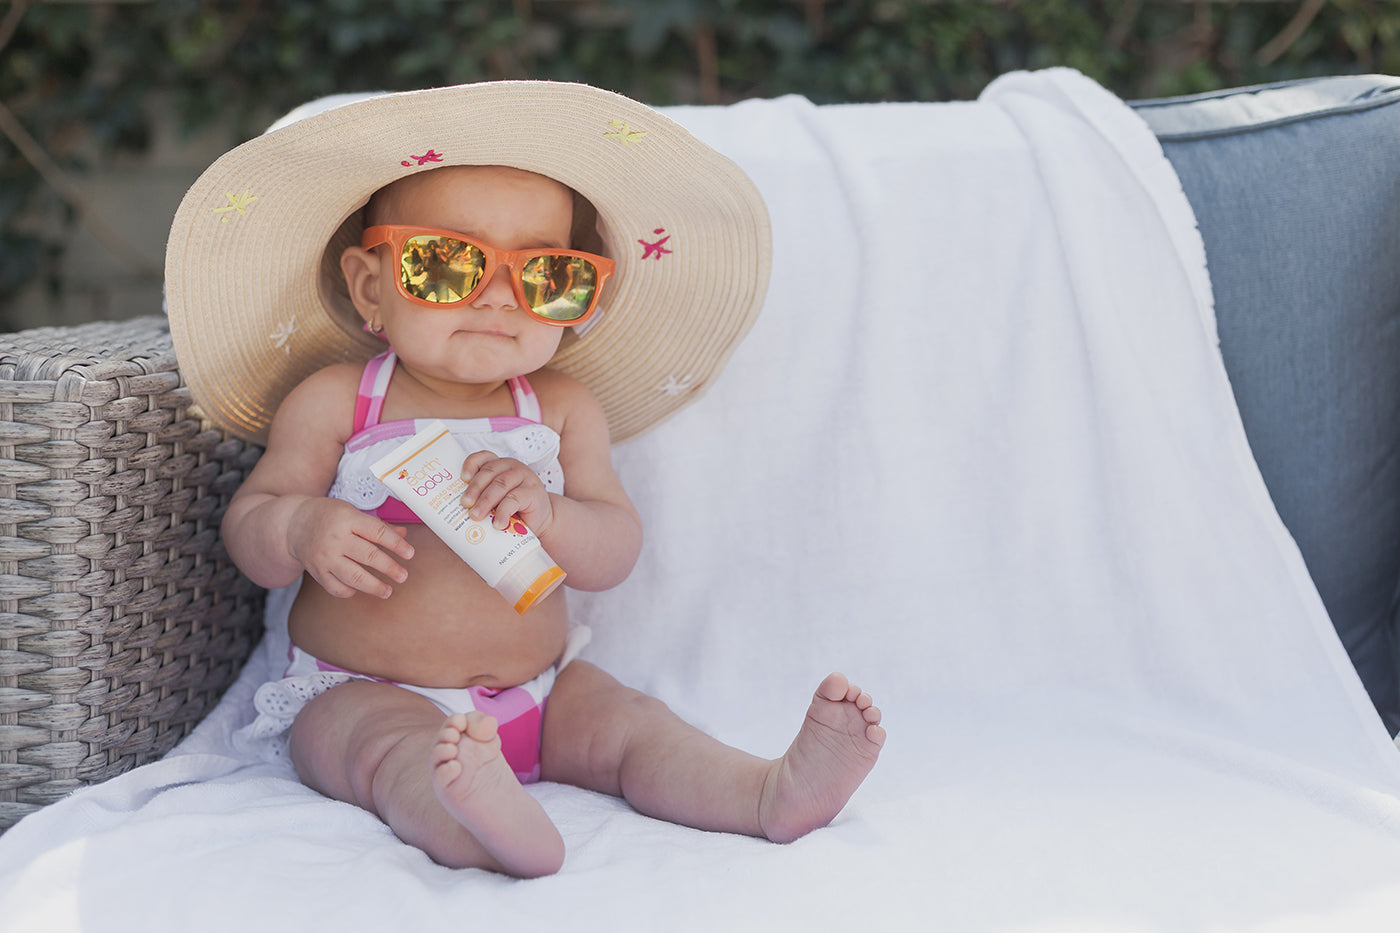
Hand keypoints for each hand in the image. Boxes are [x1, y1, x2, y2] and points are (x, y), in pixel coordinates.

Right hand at [286, 497, 414, 598]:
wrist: (294, 524)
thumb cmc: (330, 516)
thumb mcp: (352, 511)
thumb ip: (378, 526)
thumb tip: (404, 534)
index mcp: (348, 519)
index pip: (378, 533)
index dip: (397, 544)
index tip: (410, 554)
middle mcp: (336, 539)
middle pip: (368, 556)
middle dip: (390, 568)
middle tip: (403, 576)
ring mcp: (325, 557)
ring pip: (353, 577)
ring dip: (374, 587)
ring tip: (388, 591)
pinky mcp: (317, 572)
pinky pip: (336, 588)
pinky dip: (350, 591)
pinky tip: (360, 589)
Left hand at [459, 453, 553, 533]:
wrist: (538, 521)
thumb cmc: (511, 511)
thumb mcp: (494, 501)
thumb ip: (480, 500)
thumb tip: (456, 511)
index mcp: (498, 465)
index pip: (483, 457)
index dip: (471, 464)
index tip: (462, 478)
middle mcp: (511, 467)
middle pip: (489, 472)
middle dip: (474, 489)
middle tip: (465, 504)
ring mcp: (524, 477)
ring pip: (500, 485)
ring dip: (485, 501)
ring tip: (475, 516)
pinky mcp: (533, 491)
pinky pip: (514, 499)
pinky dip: (503, 512)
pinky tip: (497, 524)